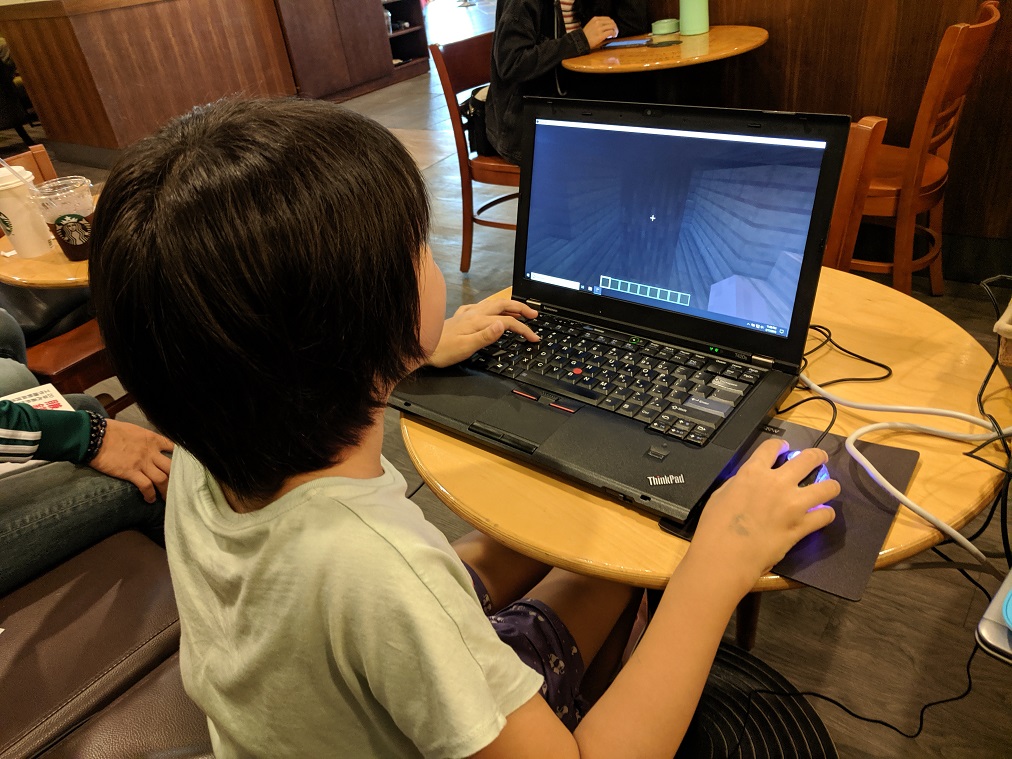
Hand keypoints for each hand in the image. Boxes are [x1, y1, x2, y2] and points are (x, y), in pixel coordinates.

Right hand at [89, 419, 173, 502]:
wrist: (94, 436)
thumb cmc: (111, 431)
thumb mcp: (134, 430)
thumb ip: (144, 439)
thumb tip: (146, 445)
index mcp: (152, 439)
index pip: (173, 448)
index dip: (179, 459)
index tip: (180, 467)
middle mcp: (151, 451)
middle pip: (171, 467)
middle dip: (176, 478)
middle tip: (177, 487)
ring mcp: (142, 462)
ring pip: (162, 479)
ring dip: (166, 490)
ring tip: (166, 498)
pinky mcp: (131, 472)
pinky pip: (146, 486)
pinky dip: (150, 495)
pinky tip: (150, 499)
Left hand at [426, 296, 539, 367]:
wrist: (421, 347)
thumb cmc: (442, 351)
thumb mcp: (466, 347)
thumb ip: (486, 336)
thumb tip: (503, 325)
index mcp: (478, 321)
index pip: (507, 321)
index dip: (523, 329)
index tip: (534, 338)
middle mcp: (473, 313)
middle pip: (502, 305)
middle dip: (520, 308)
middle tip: (534, 314)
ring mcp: (466, 313)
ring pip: (492, 303)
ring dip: (508, 305)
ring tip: (519, 310)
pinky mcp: (460, 317)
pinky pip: (480, 306)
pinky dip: (491, 307)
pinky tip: (490, 311)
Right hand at [583, 16, 618, 47]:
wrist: (581, 42)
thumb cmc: (585, 35)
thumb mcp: (591, 25)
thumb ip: (598, 24)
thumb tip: (608, 26)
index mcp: (595, 19)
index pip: (608, 18)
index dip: (612, 23)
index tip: (612, 28)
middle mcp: (598, 22)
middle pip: (611, 22)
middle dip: (615, 27)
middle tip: (615, 32)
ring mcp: (599, 28)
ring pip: (612, 26)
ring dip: (615, 30)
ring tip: (614, 35)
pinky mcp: (601, 35)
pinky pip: (611, 32)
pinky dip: (614, 34)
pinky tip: (612, 36)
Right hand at [689, 439, 838, 594]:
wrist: (726, 555)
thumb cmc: (715, 526)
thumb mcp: (721, 494)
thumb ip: (740, 483)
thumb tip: (750, 482)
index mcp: (753, 472)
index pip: (772, 446)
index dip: (781, 445)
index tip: (786, 448)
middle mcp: (778, 482)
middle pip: (808, 458)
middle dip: (817, 456)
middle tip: (820, 458)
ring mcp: (793, 504)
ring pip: (827, 486)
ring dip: (829, 485)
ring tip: (829, 487)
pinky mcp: (802, 526)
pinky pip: (825, 515)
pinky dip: (825, 514)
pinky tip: (822, 515)